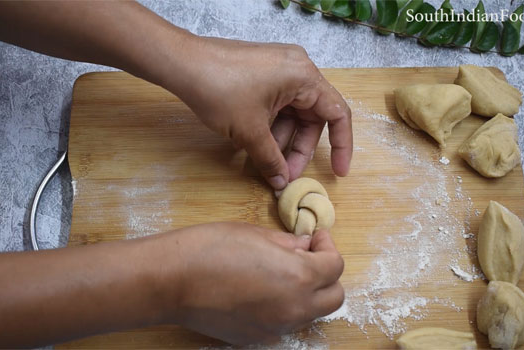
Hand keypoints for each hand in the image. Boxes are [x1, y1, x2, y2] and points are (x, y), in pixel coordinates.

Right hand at [155, 223, 343, 344]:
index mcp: (298, 277)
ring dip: (308, 294)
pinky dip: (284, 308)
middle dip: (327, 275)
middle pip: (334, 297)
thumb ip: (288, 243)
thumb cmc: (209, 248)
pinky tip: (262, 291)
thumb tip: (303, 247)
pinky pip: (284, 324)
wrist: (171, 281)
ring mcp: (276, 328)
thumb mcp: (255, 234)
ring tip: (283, 274)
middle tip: (307, 257)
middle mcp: (294, 308)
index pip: (335, 266)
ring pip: (311, 314)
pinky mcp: (257, 338)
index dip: (327, 247)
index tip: (314, 238)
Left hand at [173, 37, 352, 189]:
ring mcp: (278, 69)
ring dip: (281, 141)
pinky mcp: (262, 74)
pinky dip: (270, 127)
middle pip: (311, 118)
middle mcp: (297, 69)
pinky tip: (255, 148)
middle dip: (299, 149)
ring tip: (265, 164)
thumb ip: (271, 160)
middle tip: (286, 175)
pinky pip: (276, 106)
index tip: (337, 172)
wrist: (181, 63)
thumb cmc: (218, 87)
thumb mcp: (249, 132)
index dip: (342, 146)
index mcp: (304, 76)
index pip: (337, 114)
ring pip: (291, 114)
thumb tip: (282, 182)